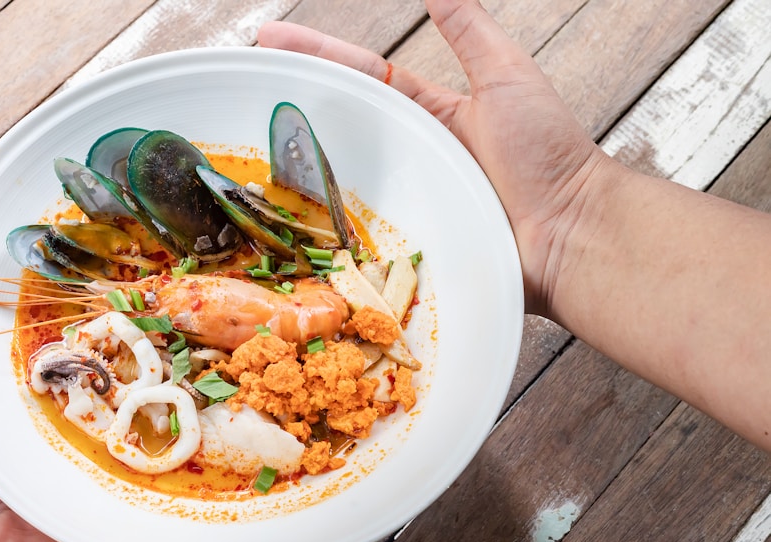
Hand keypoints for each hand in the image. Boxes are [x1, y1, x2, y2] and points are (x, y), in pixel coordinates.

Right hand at [258, 0, 617, 316]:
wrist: (570, 233)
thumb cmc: (549, 155)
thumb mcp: (505, 76)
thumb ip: (470, 29)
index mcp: (433, 113)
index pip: (364, 74)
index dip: (318, 54)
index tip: (271, 39)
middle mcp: (413, 153)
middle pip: (342, 124)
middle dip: (292, 102)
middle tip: (243, 84)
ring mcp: (407, 196)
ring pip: (342, 177)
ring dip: (295, 164)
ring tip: (245, 144)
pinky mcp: (406, 239)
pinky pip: (358, 227)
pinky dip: (323, 223)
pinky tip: (286, 216)